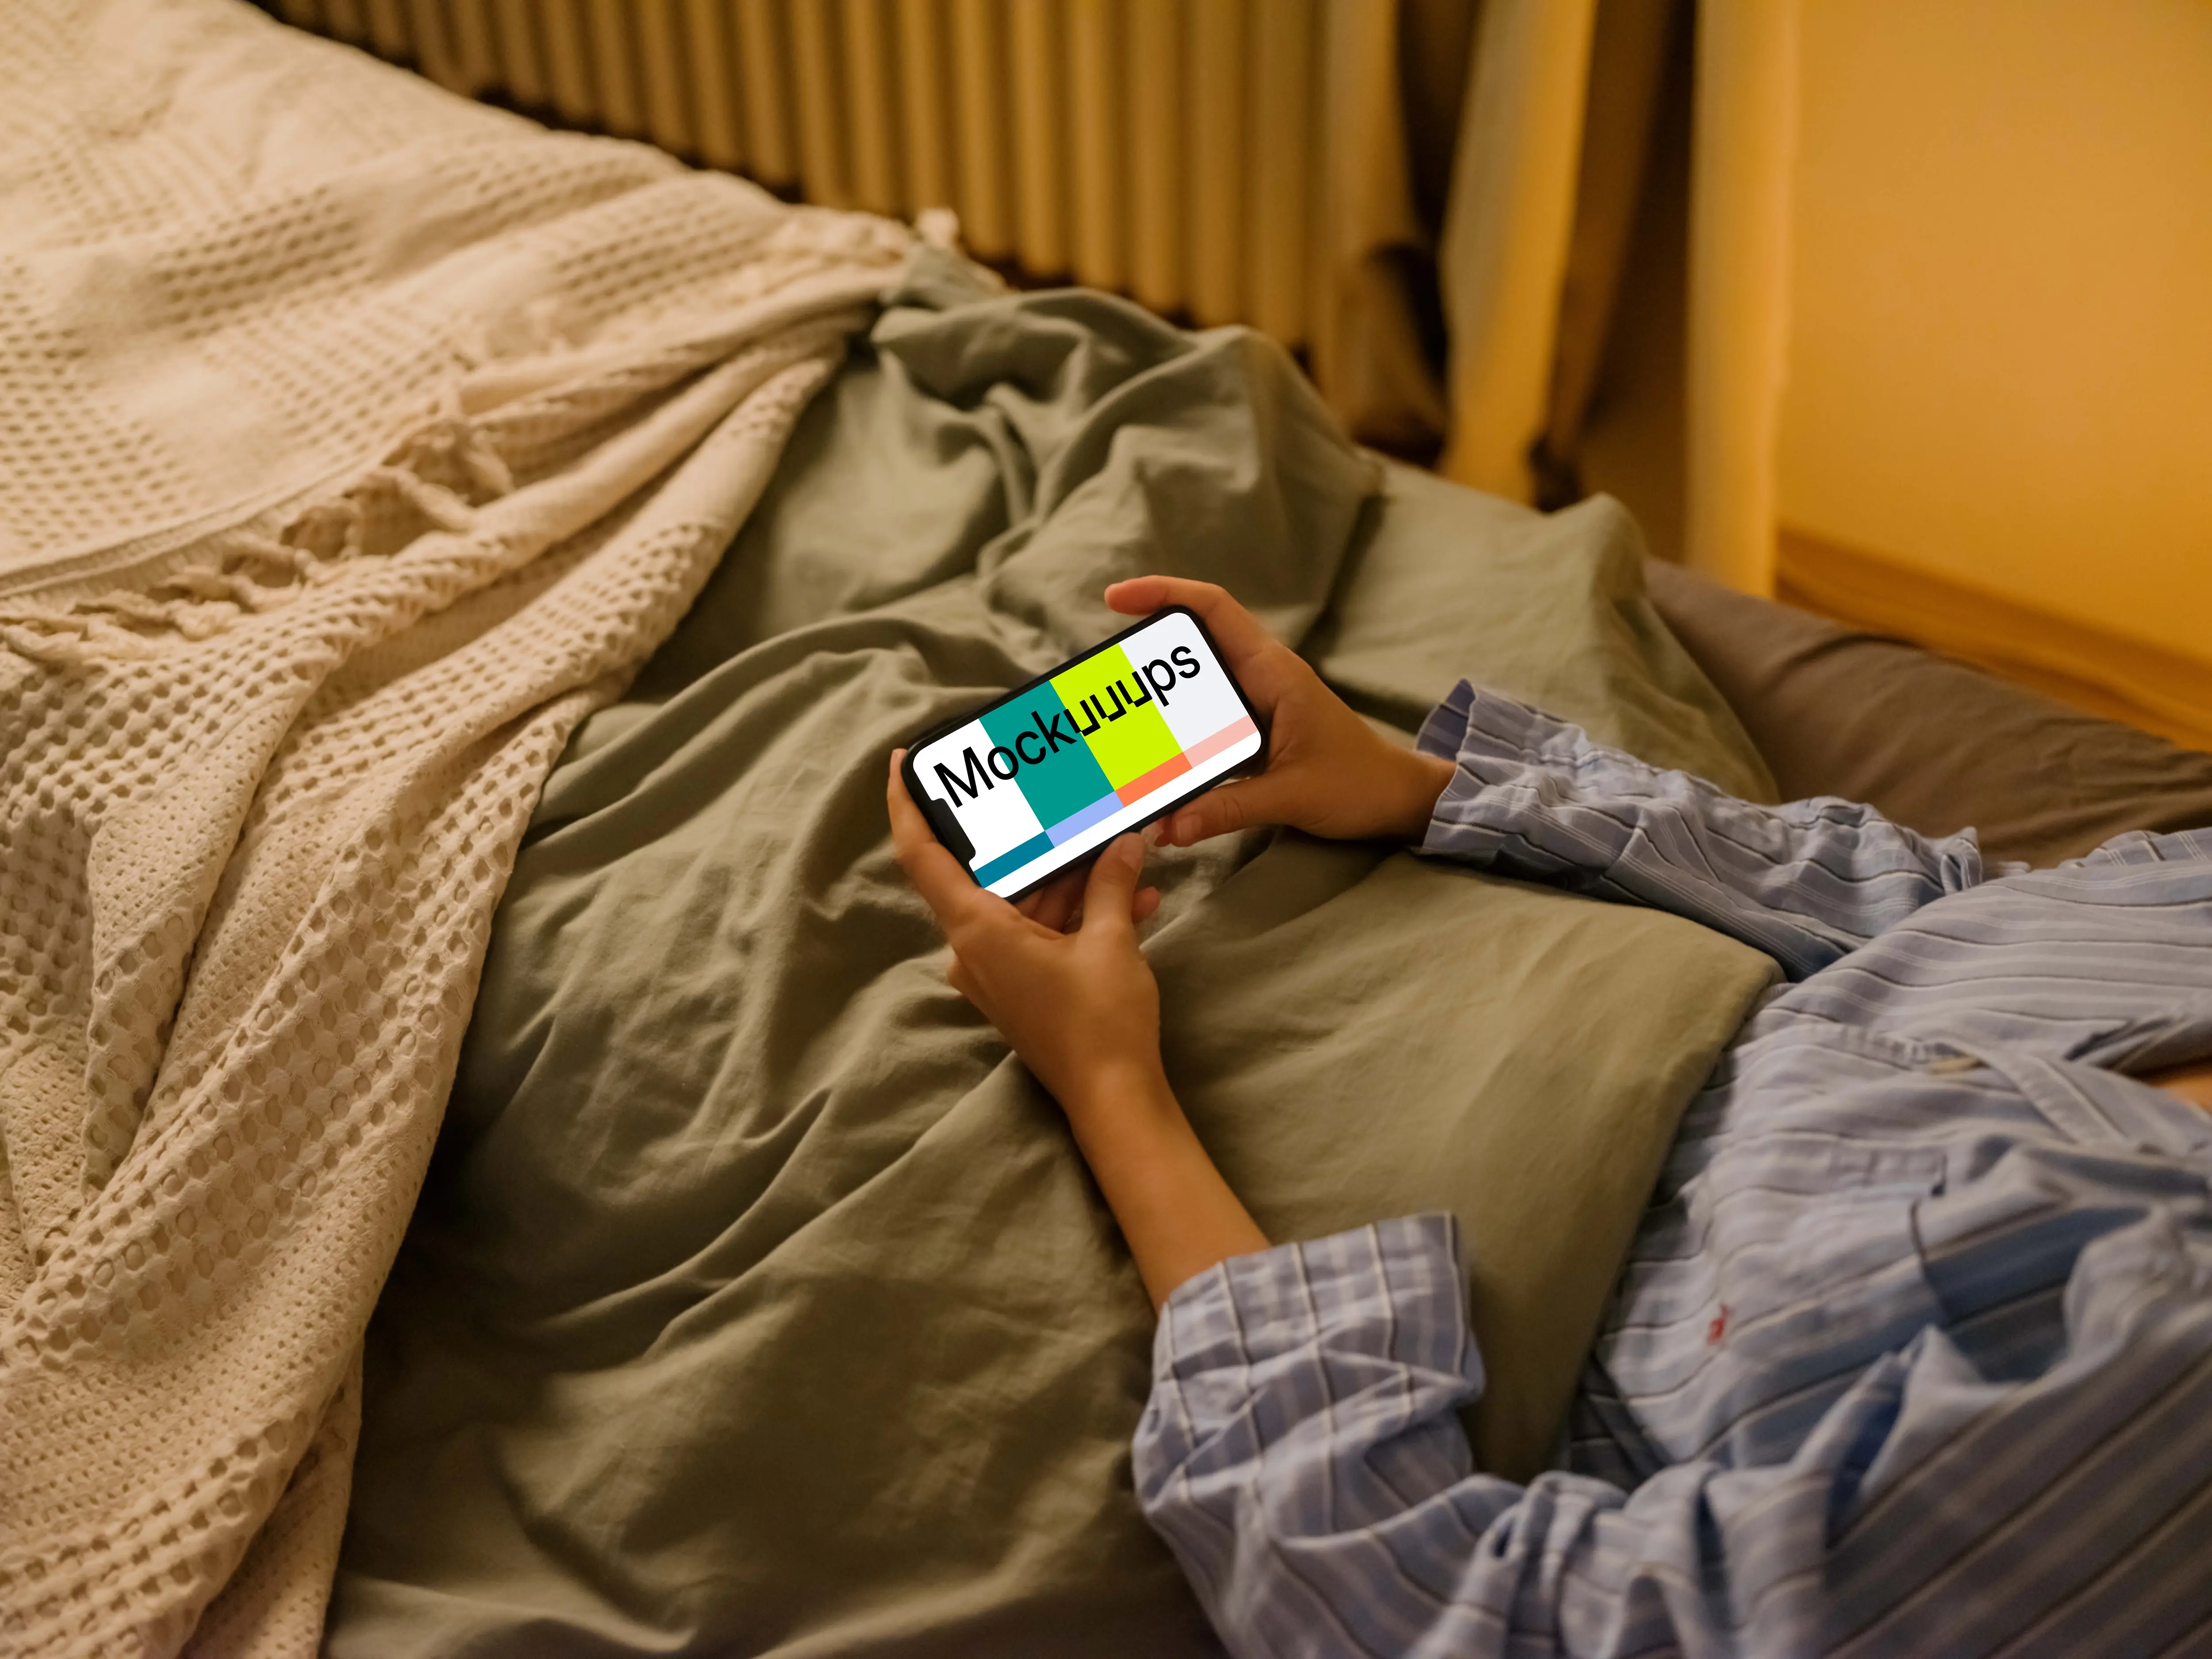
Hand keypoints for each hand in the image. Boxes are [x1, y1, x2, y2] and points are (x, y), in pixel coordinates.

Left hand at [888, 752, 1269, 1305]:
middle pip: (993, 874)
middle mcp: (975, 951)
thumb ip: (1109, 884)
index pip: (923, 856)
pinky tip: (1136, 896)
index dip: (907, 805)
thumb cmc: (1101, 1024)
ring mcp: (998, 972)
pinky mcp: (1023, 988)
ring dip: (1074, 880)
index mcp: (978, 932)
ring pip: (1027, 904)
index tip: (903, 763)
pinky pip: (1044, 934)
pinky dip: (1081, 916)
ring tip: (1123, 850)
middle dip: (1038, 840)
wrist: (1114, 1100)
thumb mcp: (1110, 941)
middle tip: (1065, 799)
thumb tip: (1122, 843)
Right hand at [1103, 576, 1455, 848]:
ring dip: (1159, 689)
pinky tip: (1152, 746)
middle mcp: (1264, 675)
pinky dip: (1177, 722)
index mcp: (1274, 673)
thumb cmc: (1358, 786)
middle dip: (1146, 646)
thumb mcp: (1291, 797)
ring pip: (1198, 677)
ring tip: (1118, 711)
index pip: (1213, 609)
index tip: (1116, 598)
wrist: (1398, 798)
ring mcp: (1261, 697)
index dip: (1163, 593)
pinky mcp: (1258, 724)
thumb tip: (1167, 825)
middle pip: (1195, 637)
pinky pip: (1208, 711)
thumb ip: (1226, 810)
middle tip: (1103, 675)